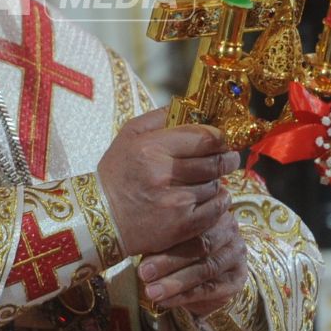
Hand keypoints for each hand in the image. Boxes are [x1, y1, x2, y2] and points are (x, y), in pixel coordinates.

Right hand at [96, 107, 239, 256]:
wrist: (102, 218)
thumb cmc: (117, 174)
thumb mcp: (128, 135)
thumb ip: (160, 117)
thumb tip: (192, 105)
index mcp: (151, 148)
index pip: (204, 138)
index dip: (220, 137)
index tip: (221, 139)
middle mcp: (164, 174)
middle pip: (215, 162)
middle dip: (227, 158)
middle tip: (228, 157)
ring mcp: (175, 202)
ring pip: (216, 186)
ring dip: (218, 181)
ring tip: (210, 179)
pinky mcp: (182, 225)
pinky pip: (216, 210)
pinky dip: (220, 202)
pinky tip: (214, 197)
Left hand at [137, 201, 247, 311]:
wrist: (203, 273)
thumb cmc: (178, 245)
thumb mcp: (170, 235)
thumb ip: (161, 234)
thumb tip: (137, 240)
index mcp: (213, 210)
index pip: (192, 221)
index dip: (167, 235)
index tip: (140, 249)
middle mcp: (230, 230)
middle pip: (201, 245)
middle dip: (169, 261)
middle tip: (144, 273)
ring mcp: (236, 255)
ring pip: (205, 269)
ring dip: (176, 282)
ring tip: (151, 291)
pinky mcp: (236, 280)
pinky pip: (210, 289)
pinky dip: (184, 296)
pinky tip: (165, 301)